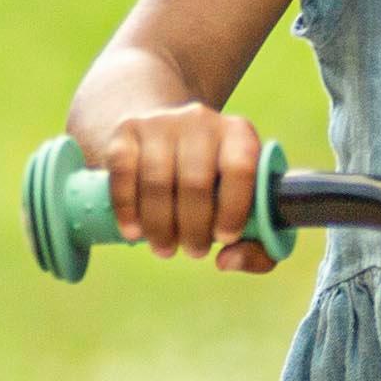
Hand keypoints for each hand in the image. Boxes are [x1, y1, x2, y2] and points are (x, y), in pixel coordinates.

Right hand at [96, 103, 279, 271]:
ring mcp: (161, 122)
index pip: (240, 167)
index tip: (224, 238)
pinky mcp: (128, 130)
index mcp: (239, 134)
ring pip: (157, 182)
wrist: (167, 141)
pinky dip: (127, 209)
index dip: (233, 208)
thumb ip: (257, 248)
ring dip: (160, 226)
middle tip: (193, 251)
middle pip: (195, 181)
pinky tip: (133, 231)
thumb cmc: (215, 187)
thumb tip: (226, 260)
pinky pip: (123, 173)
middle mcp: (201, 120)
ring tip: (165, 248)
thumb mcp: (247, 209)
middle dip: (194, 228)